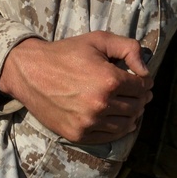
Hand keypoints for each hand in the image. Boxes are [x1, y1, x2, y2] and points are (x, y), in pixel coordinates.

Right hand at [0, 31, 153, 144]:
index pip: (142, 87)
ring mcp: (88, 122)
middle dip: (141, 98)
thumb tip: (146, 71)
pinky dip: (118, 129)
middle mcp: (101, 104)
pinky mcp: (77, 134)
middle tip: (140, 93)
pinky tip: (119, 120)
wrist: (30, 71)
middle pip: (136, 106)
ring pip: (126, 124)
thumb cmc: (67, 53)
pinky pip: (108, 137)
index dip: (146, 82)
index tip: (143, 80)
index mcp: (109, 80)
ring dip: (132, 115)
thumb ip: (130, 48)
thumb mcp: (100, 40)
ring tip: (130, 106)